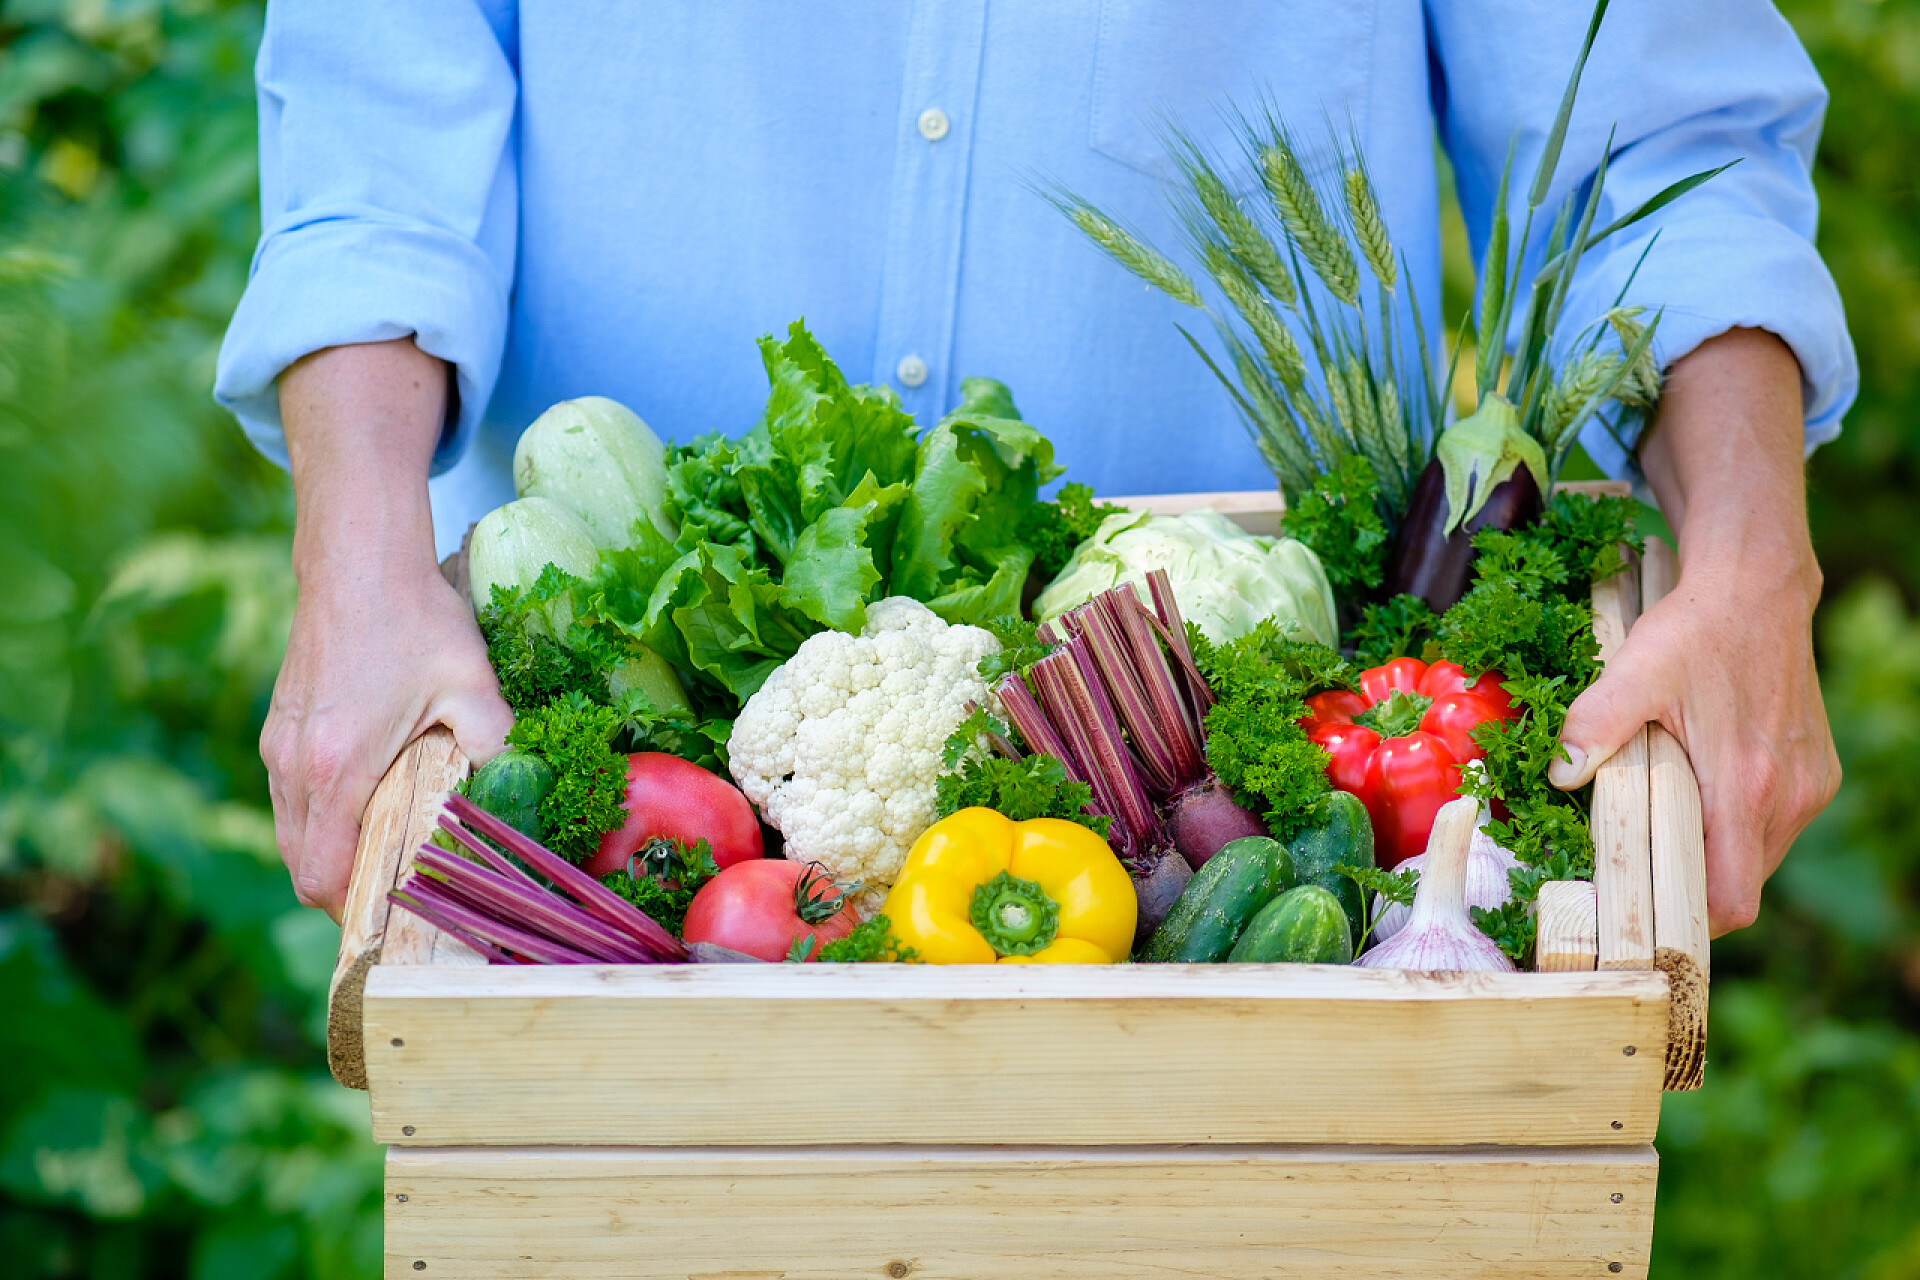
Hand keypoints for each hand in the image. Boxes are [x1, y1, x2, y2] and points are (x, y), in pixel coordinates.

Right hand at [264, 556, 509, 918]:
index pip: (324, 876)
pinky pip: (290, 798)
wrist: (358, 559)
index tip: (397, 917)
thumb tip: (521, 795)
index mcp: (338, 767)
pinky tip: (369, 806)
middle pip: (301, 865)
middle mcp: (293, 764)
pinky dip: (321, 819)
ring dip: (332, 854)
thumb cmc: (416, 620)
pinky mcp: (279, 727)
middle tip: (399, 898)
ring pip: (291, 833)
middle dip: (345, 892)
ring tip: (388, 858)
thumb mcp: (474, 686)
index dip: (357, 911)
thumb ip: (498, 746)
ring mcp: (278, 745)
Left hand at [1549, 328, 1839, 934]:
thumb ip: (1595, 724)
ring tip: (1661, 829)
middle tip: (1636, 874)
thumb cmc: (1695, 631)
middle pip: (1742, 884)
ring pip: (1759, 857)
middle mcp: (1789, 795)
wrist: (1757, 585)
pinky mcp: (1816, 769)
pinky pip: (1776, 825)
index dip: (1689, 923)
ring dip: (1714, 854)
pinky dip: (1737, 825)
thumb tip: (1558, 772)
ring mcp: (1809, 784)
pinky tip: (1697, 794)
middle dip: (1691, 888)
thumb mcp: (1635, 672)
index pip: (1729, 900)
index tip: (1645, 920)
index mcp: (1745, 786)